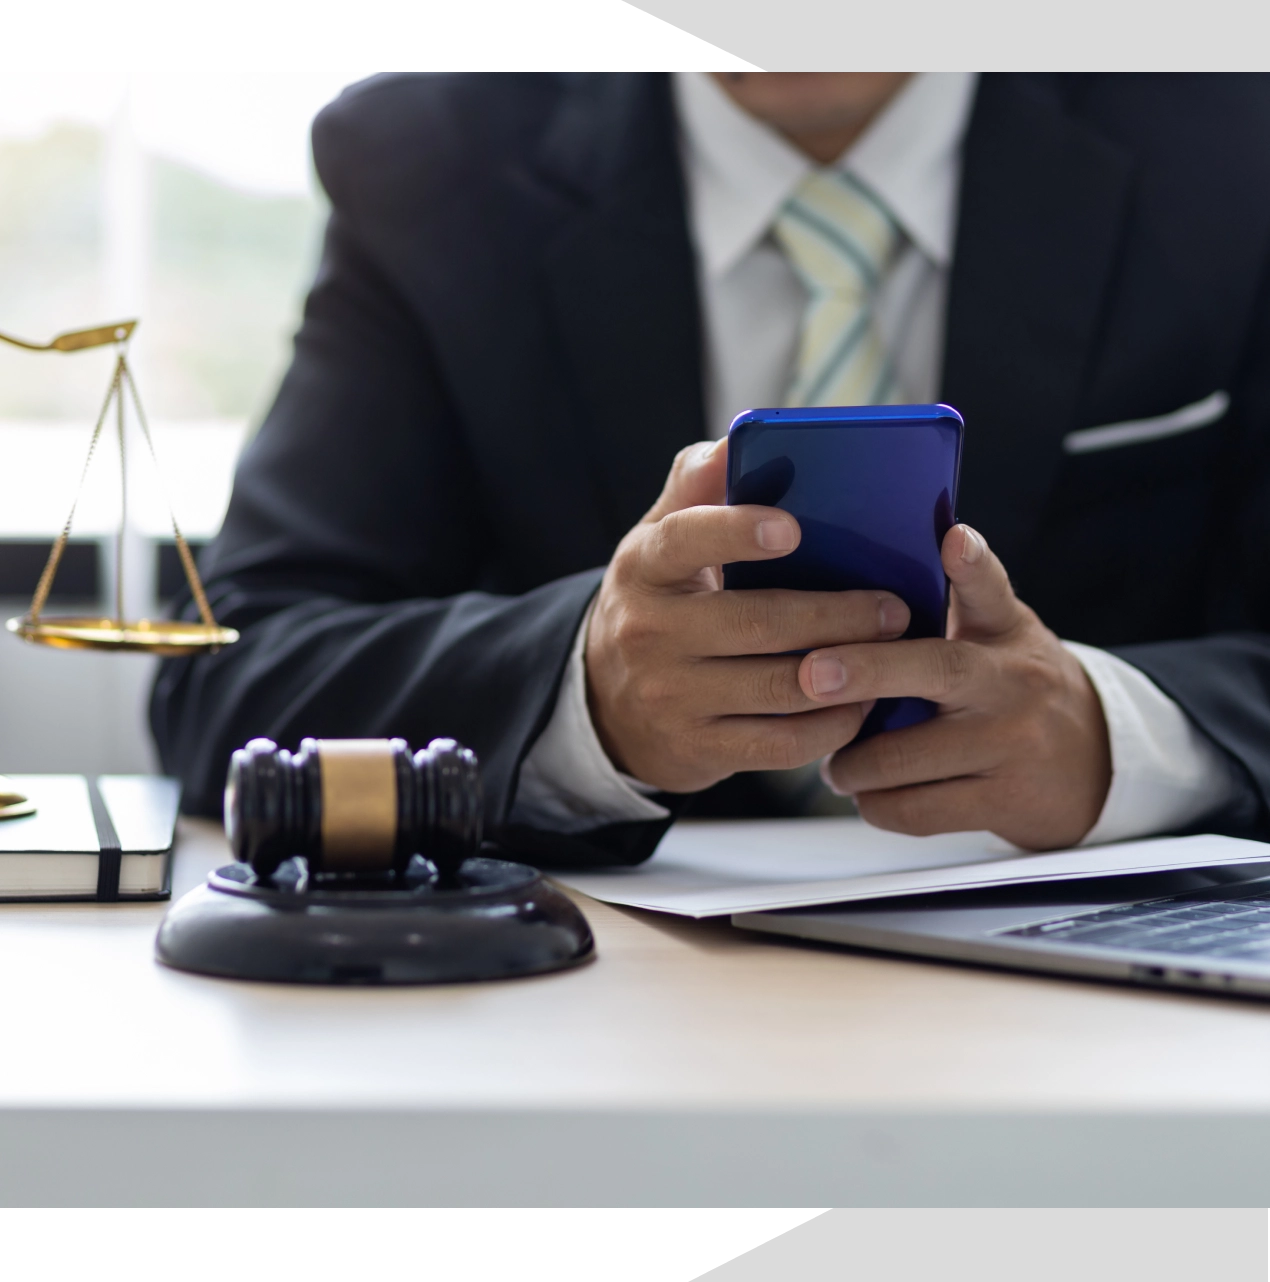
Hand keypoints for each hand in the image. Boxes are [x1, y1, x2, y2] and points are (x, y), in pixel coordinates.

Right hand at [585, 439, 909, 792]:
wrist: (608, 702)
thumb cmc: (660, 603)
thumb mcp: (659, 541)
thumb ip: (697, 487)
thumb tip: (739, 438)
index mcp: (644, 567)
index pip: (685, 541)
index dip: (737, 534)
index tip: (794, 528)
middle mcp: (649, 632)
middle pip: (756, 622)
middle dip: (838, 615)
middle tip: (895, 607)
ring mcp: (671, 695)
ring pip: (778, 686)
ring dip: (848, 670)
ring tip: (894, 652)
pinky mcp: (697, 748)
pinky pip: (779, 743)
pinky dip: (831, 725)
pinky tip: (861, 703)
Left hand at [805, 524, 1110, 849]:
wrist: (1096, 764)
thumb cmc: (1019, 686)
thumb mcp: (1002, 632)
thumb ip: (957, 598)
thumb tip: (890, 559)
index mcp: (1004, 633)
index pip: (990, 589)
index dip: (971, 563)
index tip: (954, 538)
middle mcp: (1012, 684)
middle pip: (935, 670)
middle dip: (864, 671)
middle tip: (810, 675)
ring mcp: (1010, 746)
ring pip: (906, 757)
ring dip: (852, 763)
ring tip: (837, 762)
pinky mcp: (1004, 803)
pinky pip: (917, 811)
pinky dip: (877, 805)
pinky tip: (868, 794)